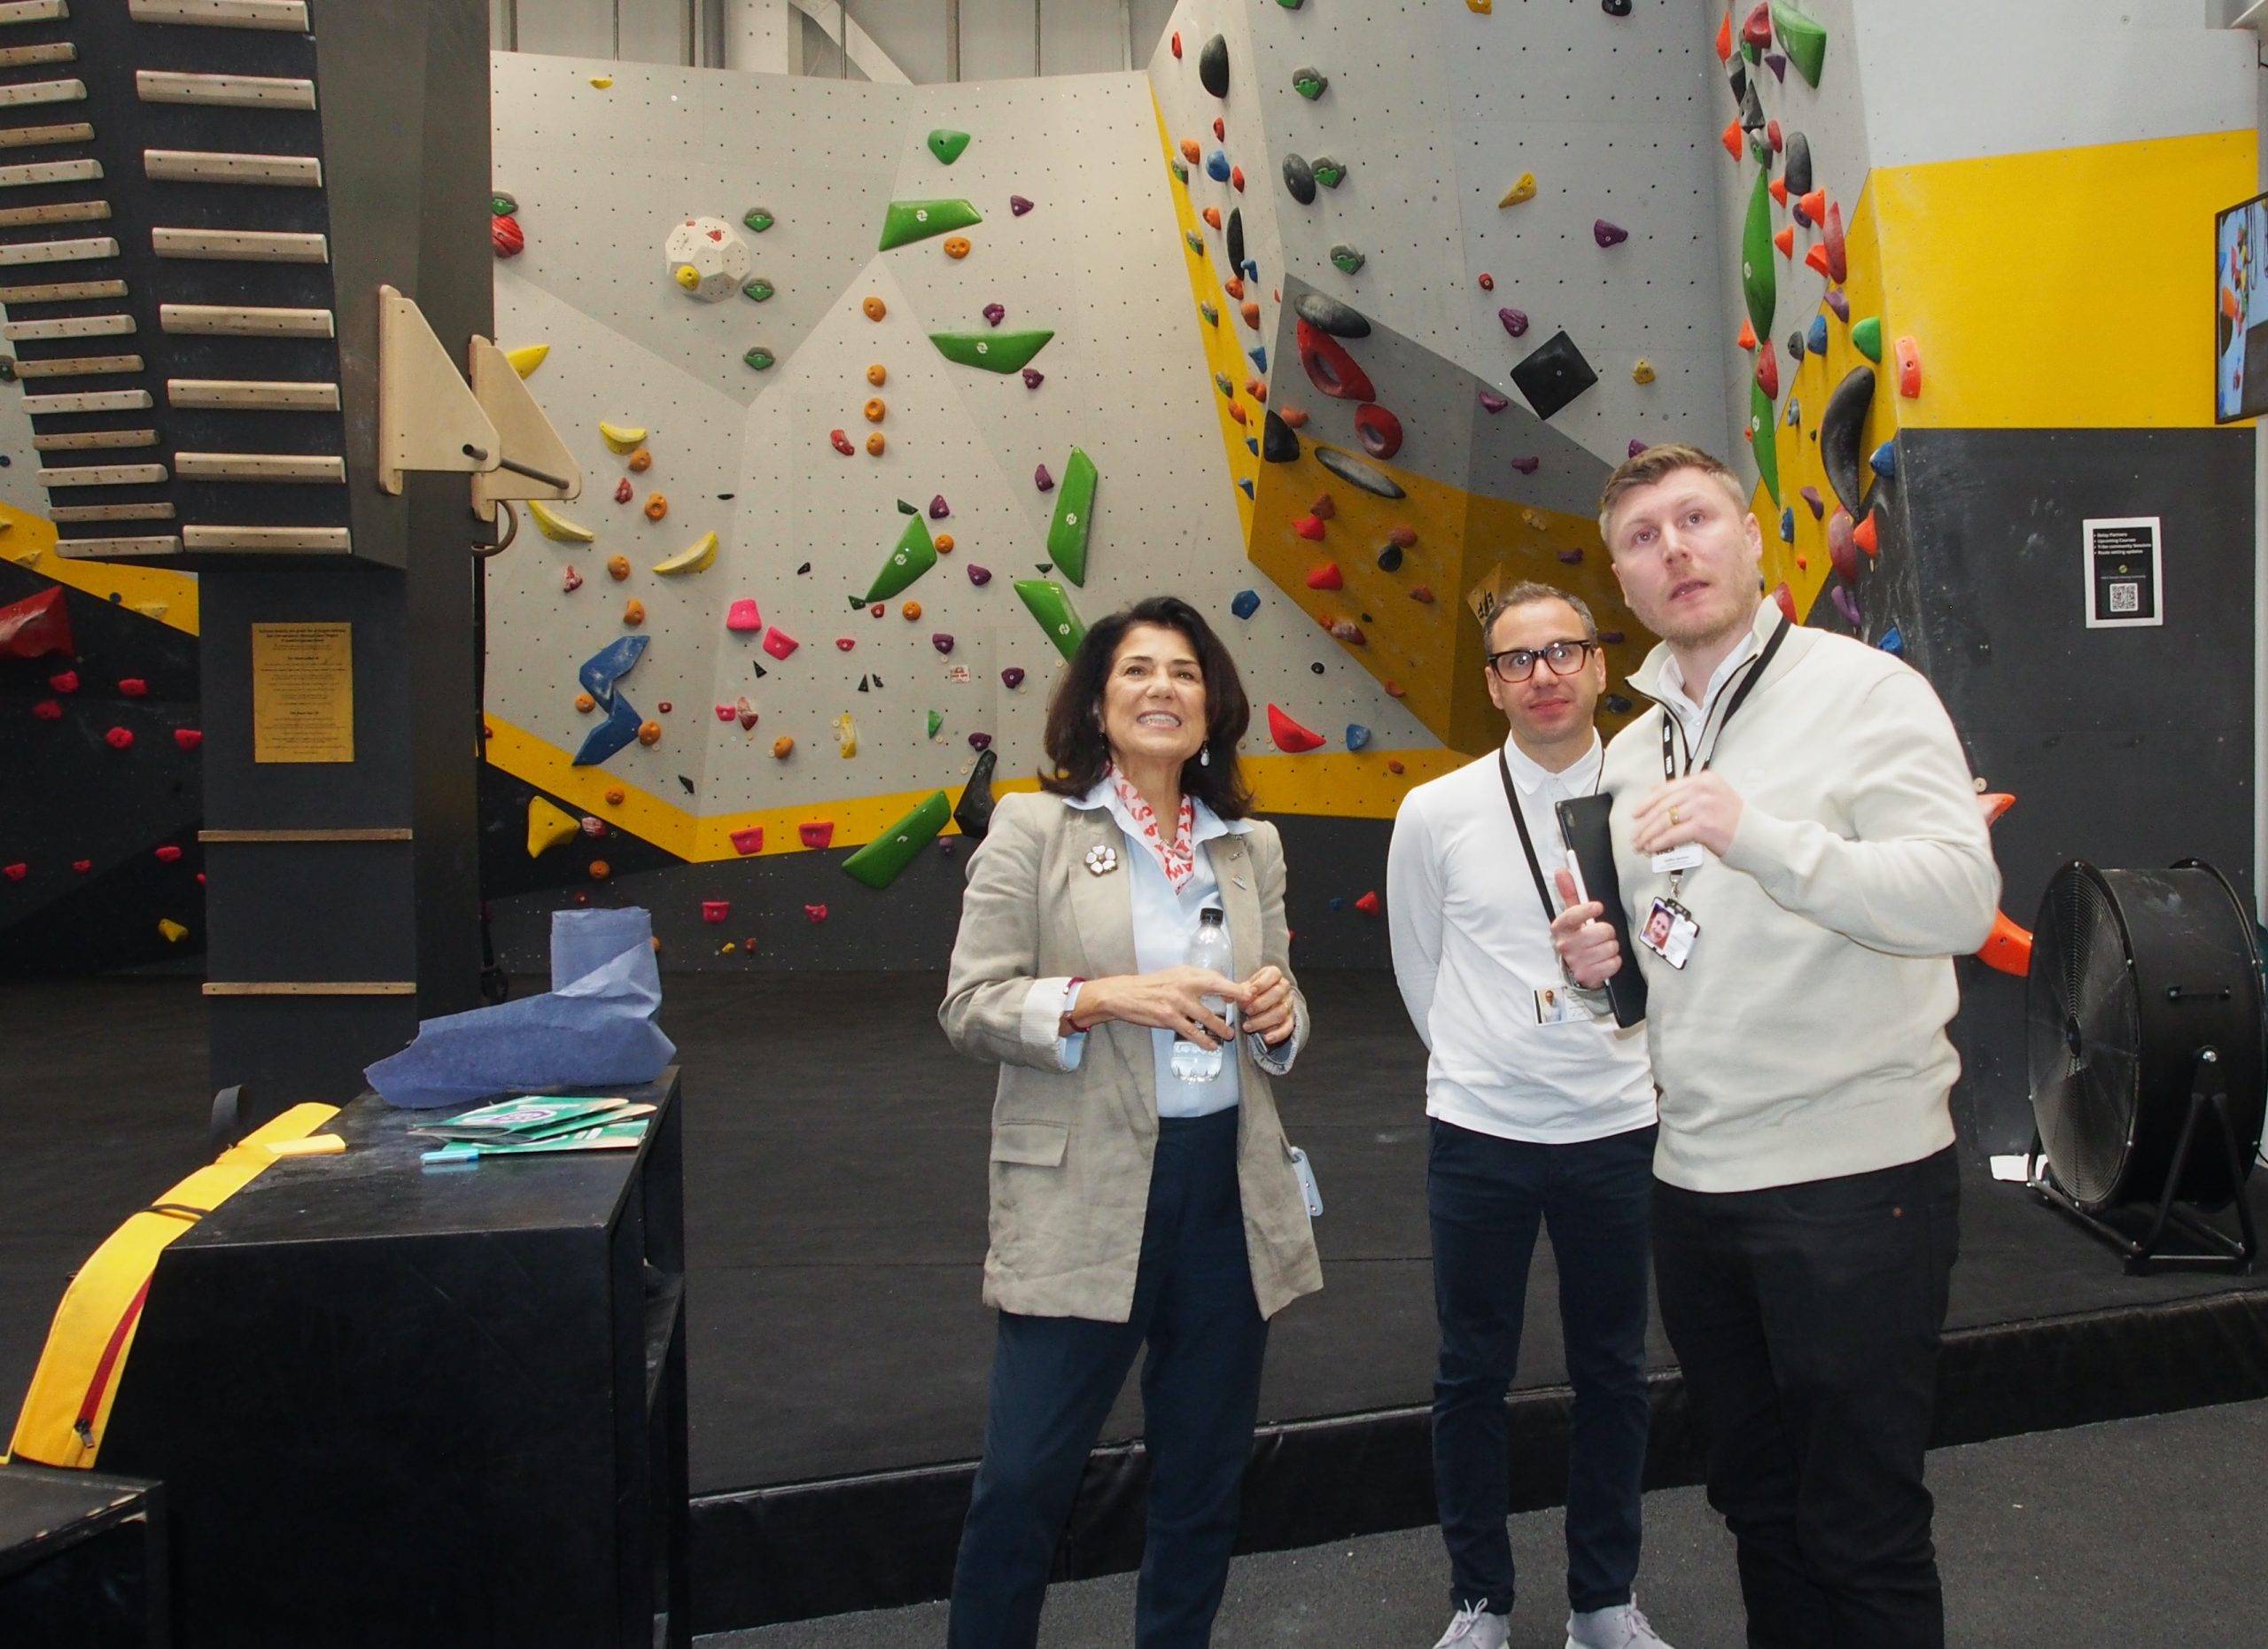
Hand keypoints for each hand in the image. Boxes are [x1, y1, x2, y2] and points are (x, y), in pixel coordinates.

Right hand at [1078, 967, 1246, 1048]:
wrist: (1126, 994)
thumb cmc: (1153, 985)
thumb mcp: (1175, 975)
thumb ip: (1197, 979)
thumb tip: (1223, 987)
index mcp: (1187, 973)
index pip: (1216, 977)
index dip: (1234, 986)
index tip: (1248, 994)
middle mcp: (1184, 985)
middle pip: (1216, 991)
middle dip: (1235, 1001)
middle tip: (1249, 1011)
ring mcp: (1177, 1003)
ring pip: (1206, 1017)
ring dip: (1220, 1028)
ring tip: (1229, 1035)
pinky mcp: (1168, 1018)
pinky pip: (1191, 1032)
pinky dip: (1203, 1040)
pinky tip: (1211, 1046)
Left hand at [1239, 965, 1295, 1046]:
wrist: (1257, 1005)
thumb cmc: (1249, 993)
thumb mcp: (1244, 986)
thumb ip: (1243, 989)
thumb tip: (1242, 995)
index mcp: (1274, 975)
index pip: (1274, 974)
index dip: (1261, 983)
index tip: (1249, 992)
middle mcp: (1284, 987)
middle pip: (1278, 993)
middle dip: (1260, 1004)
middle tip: (1246, 1011)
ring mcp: (1289, 1004)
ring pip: (1281, 1012)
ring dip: (1262, 1021)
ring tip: (1247, 1026)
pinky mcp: (1290, 1019)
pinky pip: (1288, 1028)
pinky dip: (1277, 1034)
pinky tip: (1267, 1038)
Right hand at [1551, 868, 1622, 986]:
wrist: (1575, 970)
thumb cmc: (1577, 938)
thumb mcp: (1572, 917)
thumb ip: (1570, 893)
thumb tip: (1562, 871)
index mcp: (1560, 928)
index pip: (1572, 915)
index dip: (1587, 910)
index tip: (1598, 907)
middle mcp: (1565, 945)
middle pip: (1602, 931)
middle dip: (1607, 932)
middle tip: (1600, 935)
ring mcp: (1576, 962)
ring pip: (1611, 946)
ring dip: (1611, 947)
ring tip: (1601, 949)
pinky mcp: (1588, 976)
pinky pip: (1614, 963)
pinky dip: (1613, 962)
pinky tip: (1603, 961)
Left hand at [1630, 772, 1743, 857]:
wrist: (1758, 838)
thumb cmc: (1735, 822)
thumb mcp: (1713, 798)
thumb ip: (1688, 794)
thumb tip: (1654, 792)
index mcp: (1704, 779)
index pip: (1667, 789)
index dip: (1647, 802)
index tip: (1636, 814)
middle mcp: (1703, 789)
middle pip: (1663, 806)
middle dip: (1645, 823)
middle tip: (1635, 835)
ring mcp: (1703, 806)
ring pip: (1665, 820)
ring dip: (1648, 835)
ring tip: (1640, 845)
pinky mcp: (1704, 825)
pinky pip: (1673, 834)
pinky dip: (1659, 842)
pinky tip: (1652, 848)